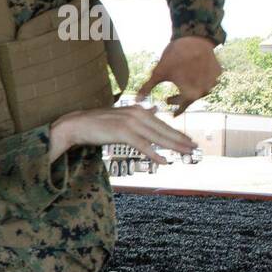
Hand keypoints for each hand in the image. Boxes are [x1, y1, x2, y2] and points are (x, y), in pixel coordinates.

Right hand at [49, 105, 195, 163]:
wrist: (76, 124)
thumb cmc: (97, 123)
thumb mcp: (120, 117)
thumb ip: (137, 116)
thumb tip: (152, 112)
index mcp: (138, 110)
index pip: (162, 123)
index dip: (177, 133)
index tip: (189, 141)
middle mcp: (137, 113)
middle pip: (163, 130)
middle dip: (181, 140)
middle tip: (195, 148)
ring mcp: (130, 122)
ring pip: (157, 137)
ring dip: (173, 146)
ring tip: (186, 153)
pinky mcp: (122, 132)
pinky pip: (142, 145)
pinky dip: (154, 154)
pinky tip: (164, 161)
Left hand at [138, 36, 221, 115]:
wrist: (194, 38)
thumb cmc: (174, 57)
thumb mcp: (158, 73)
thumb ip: (147, 88)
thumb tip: (136, 100)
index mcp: (190, 95)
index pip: (180, 106)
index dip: (173, 105)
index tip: (170, 108)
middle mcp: (205, 91)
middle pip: (191, 98)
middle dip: (180, 98)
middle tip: (171, 98)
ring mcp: (213, 81)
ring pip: (201, 90)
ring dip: (191, 90)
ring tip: (183, 87)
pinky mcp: (218, 72)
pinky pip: (209, 80)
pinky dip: (201, 80)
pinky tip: (195, 77)